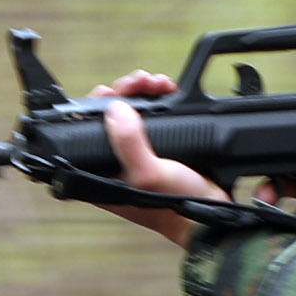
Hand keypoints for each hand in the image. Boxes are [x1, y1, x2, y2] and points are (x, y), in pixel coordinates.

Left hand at [85, 74, 223, 248]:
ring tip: (157, 84)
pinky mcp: (159, 144)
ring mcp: (137, 150)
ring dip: (143, 90)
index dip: (94, 107)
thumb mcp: (148, 174)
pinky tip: (168, 89)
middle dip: (124, 91)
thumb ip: (128, 143)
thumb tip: (115, 110)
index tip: (110, 92)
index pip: (84, 131)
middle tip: (139, 83)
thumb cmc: (175, 206)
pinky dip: (160, 97)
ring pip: (133, 109)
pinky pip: (155, 113)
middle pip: (110, 114)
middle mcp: (115, 159)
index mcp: (100, 171)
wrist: (211, 212)